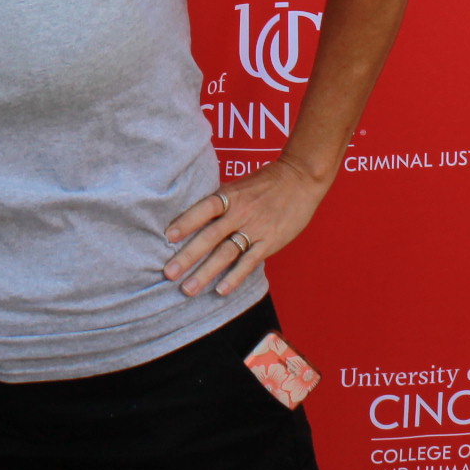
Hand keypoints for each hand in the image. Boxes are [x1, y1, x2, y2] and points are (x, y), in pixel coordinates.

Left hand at [162, 155, 328, 297]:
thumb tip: (191, 213)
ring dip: (206, 273)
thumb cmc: (265, 181)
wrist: (300, 179)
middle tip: (169, 273)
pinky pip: (249, 262)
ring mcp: (255, 229)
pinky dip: (235, 277)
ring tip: (188, 289)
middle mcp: (240, 213)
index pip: (204, 209)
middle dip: (188, 256)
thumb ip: (219, 201)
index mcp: (230, 196)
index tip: (168, 237)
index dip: (186, 222)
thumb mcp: (238, 185)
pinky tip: (220, 290)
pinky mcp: (270, 242)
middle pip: (210, 236)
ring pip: (226, 254)